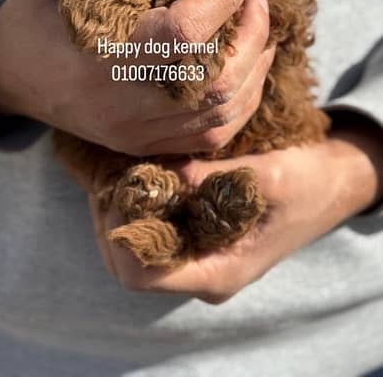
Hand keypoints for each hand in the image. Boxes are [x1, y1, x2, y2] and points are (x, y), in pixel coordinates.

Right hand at [0, 0, 272, 154]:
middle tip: (257, 0)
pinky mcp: (142, 144)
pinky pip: (209, 137)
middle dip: (250, 36)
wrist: (7, 72)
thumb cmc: (40, 12)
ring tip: (260, 31)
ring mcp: (136, 132)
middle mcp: (124, 104)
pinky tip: (245, 70)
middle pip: (215, 81)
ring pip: (220, 115)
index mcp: (102, 56)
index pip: (185, 33)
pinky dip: (239, 102)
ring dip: (254, 70)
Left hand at [90, 116, 382, 300]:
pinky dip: (137, 205)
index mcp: (218, 273)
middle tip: (111, 173)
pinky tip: (138, 171)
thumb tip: (160, 172)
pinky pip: (153, 230)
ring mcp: (200, 257)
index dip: (119, 235)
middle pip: (127, 264)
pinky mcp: (199, 238)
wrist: (332, 184)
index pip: (141, 275)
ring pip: (136, 248)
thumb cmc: (306, 183)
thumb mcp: (265, 176)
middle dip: (111, 220)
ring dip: (120, 211)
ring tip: (120, 168)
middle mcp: (203, 272)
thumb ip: (211, 179)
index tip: (120, 189)